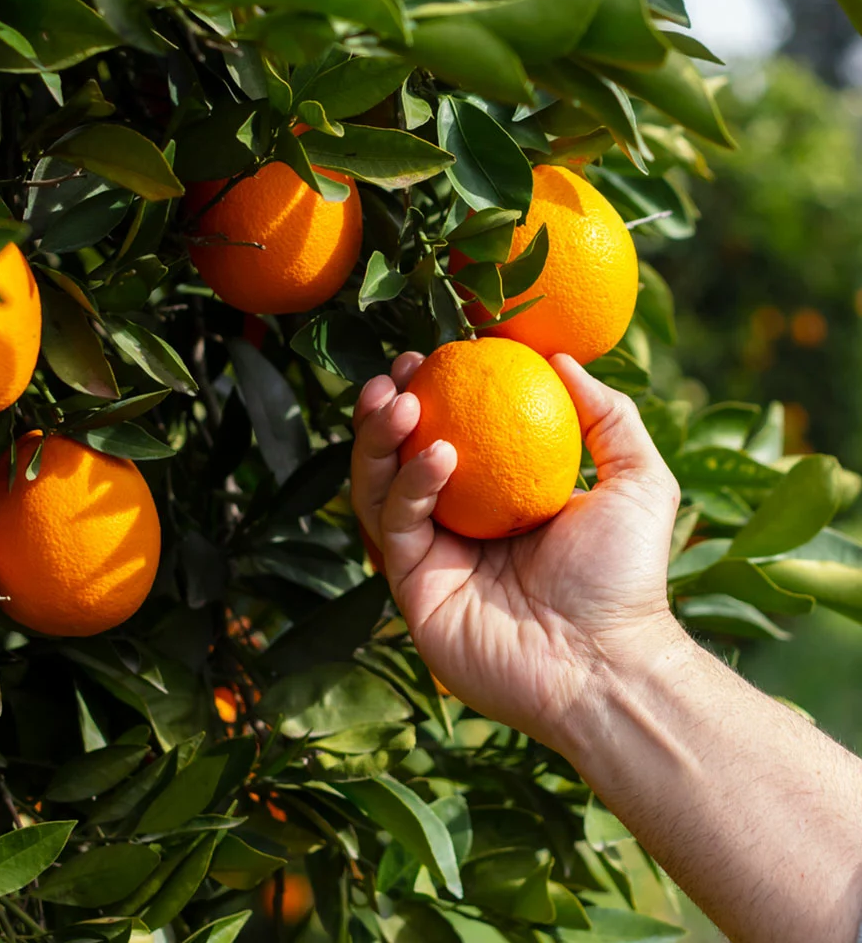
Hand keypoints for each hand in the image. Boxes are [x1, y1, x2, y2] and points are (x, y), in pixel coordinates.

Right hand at [351, 350, 686, 751]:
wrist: (609, 663)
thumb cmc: (627, 575)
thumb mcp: (636, 478)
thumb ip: (606, 415)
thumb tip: (562, 358)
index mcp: (498, 501)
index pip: (449, 435)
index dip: (435, 393)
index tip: (434, 352)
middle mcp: (457, 526)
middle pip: (400, 457)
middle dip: (388, 409)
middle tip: (397, 371)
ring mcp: (431, 558)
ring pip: (379, 488)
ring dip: (381, 437)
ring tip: (397, 398)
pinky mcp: (414, 588)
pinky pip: (397, 524)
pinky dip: (410, 483)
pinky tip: (439, 453)